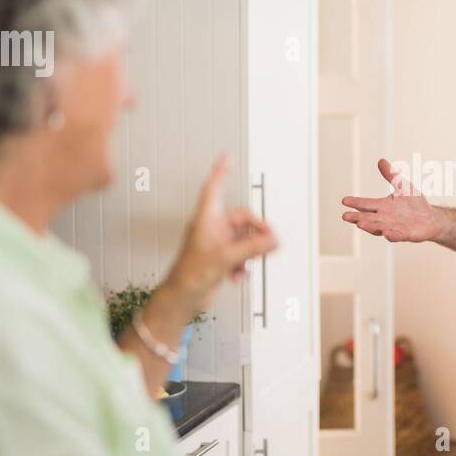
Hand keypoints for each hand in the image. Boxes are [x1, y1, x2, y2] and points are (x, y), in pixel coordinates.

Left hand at [166, 153, 277, 314]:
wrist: (183, 298)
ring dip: (250, 252)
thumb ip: (253, 247)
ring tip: (252, 262)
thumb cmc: (190, 274)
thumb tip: (272, 240)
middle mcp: (212, 228)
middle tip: (270, 242)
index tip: (226, 157)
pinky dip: (244, 264)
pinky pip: (241, 254)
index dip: (221, 170)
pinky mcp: (221, 258)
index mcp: (207, 219)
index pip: (214, 188)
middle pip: (242, 220)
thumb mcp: (227, 257)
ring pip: (244, 239)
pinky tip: (239, 274)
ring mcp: (217, 243)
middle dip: (257, 232)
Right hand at [341, 158, 440, 242]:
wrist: (430, 218)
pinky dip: (391, 235)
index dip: (355, 203)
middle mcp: (385, 218)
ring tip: (360, 224)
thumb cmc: (414, 202)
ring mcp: (394, 227)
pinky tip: (386, 233)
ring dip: (370, 226)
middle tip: (345, 216)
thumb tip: (380, 160)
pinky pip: (397, 235)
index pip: (366, 204)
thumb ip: (391, 175)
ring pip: (379, 228)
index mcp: (382, 206)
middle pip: (368, 218)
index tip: (344, 200)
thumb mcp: (402, 186)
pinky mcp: (405, 235)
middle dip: (357, 217)